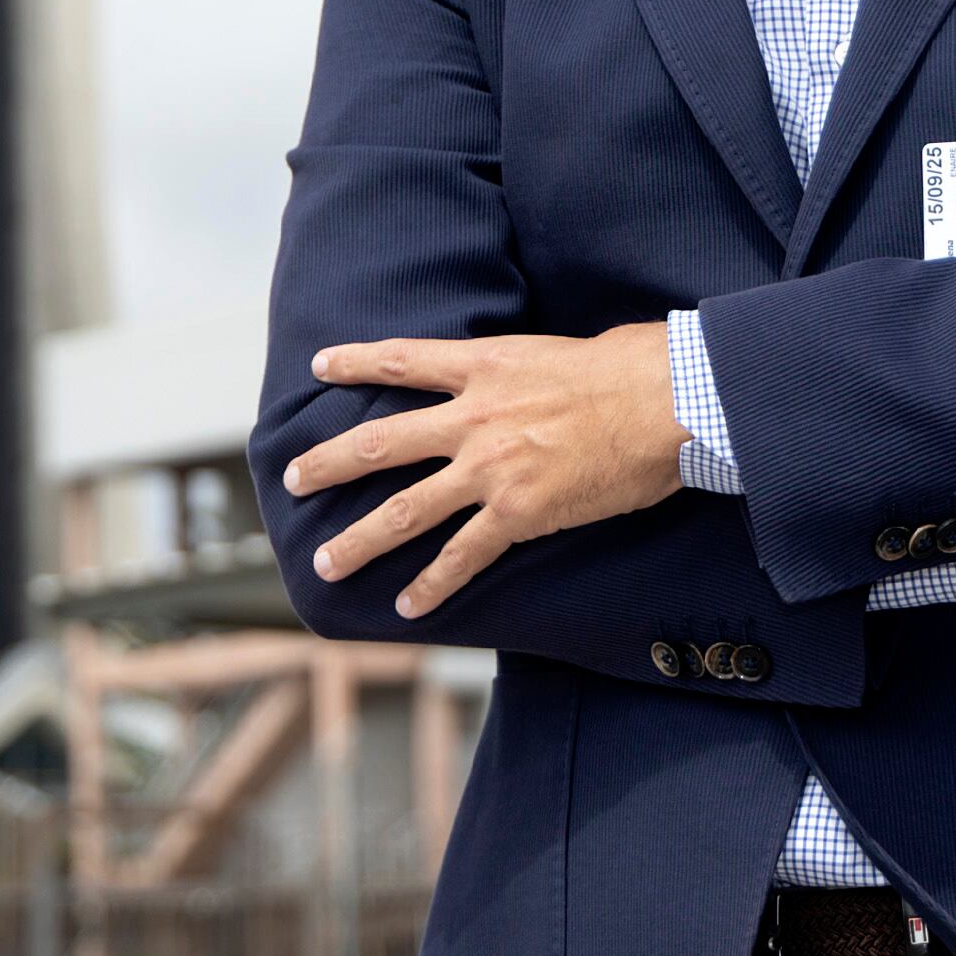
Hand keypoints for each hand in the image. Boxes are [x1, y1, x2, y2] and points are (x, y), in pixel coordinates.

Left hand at [281, 324, 685, 618]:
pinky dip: (433, 584)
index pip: (401, 360)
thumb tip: (515, 379)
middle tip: (293, 480)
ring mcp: (490, 469)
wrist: (662, 401)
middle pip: (381, 443)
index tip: (319, 366)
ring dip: (360, 541)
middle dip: (329, 465)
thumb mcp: (553, 351)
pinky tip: (408, 605)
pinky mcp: (518, 514)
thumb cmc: (626, 368)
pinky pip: (463, 555)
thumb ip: (518, 370)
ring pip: (405, 511)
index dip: (355, 362)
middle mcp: (473, 417)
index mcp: (483, 366)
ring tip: (327, 564)